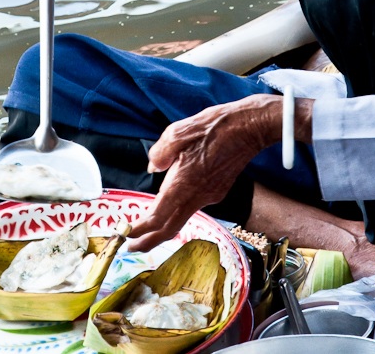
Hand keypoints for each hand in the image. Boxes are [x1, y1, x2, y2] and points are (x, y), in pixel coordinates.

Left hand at [127, 95, 279, 250]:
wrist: (249, 129)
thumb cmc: (214, 127)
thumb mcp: (177, 132)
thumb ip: (160, 154)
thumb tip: (154, 168)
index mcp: (183, 182)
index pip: (157, 217)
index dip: (140, 230)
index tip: (125, 235)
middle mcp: (197, 195)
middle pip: (169, 229)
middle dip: (149, 242)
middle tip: (132, 247)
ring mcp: (210, 196)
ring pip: (182, 218)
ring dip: (163, 226)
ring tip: (147, 228)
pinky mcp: (218, 191)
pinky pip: (194, 205)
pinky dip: (179, 209)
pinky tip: (173, 200)